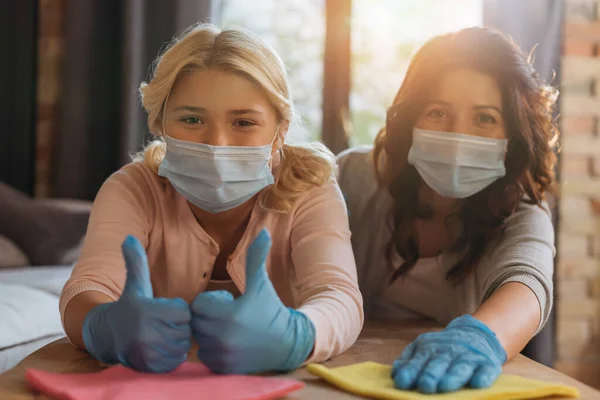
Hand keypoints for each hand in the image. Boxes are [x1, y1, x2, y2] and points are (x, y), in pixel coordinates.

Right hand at [82, 235, 191, 372]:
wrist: (107, 336)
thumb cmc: (128, 305)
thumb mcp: (134, 283)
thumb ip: (135, 261)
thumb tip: (128, 237)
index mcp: (147, 311)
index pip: (183, 312)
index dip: (177, 310)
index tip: (165, 309)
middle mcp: (147, 334)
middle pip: (185, 329)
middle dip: (178, 326)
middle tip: (163, 323)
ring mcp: (148, 353)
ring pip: (181, 345)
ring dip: (176, 341)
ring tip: (160, 334)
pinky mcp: (150, 367)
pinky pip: (175, 360)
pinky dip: (171, 355)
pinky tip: (159, 347)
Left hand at [191, 228, 315, 373]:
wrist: (288, 342)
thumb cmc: (271, 309)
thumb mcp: (262, 283)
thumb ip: (256, 257)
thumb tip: (264, 232)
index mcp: (230, 315)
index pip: (198, 305)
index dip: (212, 301)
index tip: (229, 303)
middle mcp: (224, 337)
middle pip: (197, 322)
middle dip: (209, 317)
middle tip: (229, 316)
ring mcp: (223, 354)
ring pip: (199, 339)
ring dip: (209, 333)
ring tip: (229, 330)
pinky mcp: (223, 368)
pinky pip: (204, 355)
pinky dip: (212, 349)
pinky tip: (230, 343)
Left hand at [392, 314, 506, 392]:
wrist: (475, 334)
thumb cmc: (443, 348)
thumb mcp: (423, 347)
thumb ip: (409, 360)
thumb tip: (396, 372)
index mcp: (430, 348)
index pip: (418, 360)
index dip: (410, 372)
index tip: (401, 382)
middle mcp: (448, 352)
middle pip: (438, 364)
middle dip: (430, 375)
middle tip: (424, 387)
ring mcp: (468, 358)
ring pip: (460, 368)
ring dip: (452, 377)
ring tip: (444, 387)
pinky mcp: (487, 364)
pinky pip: (486, 371)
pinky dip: (482, 377)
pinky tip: (477, 383)